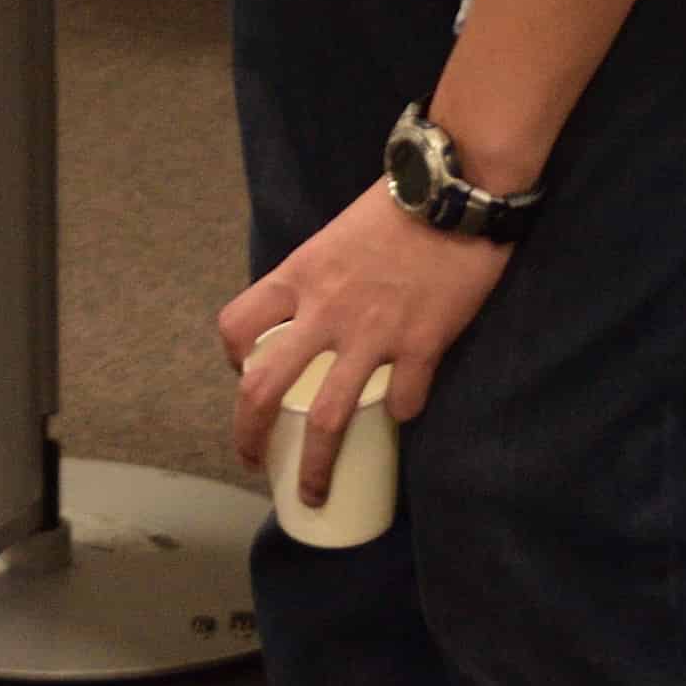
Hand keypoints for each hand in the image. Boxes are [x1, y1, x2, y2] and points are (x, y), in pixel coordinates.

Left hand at [218, 186, 509, 510]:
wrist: (453, 193)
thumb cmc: (394, 208)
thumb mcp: (335, 237)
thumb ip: (319, 276)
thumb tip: (312, 314)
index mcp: (297, 277)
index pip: (235, 325)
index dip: (232, 359)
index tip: (245, 376)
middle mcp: (324, 311)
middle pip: (263, 388)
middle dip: (249, 435)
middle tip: (253, 461)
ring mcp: (371, 334)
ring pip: (327, 419)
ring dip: (315, 467)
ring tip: (312, 493)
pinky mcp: (421, 346)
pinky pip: (404, 403)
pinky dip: (400, 415)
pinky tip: (400, 416)